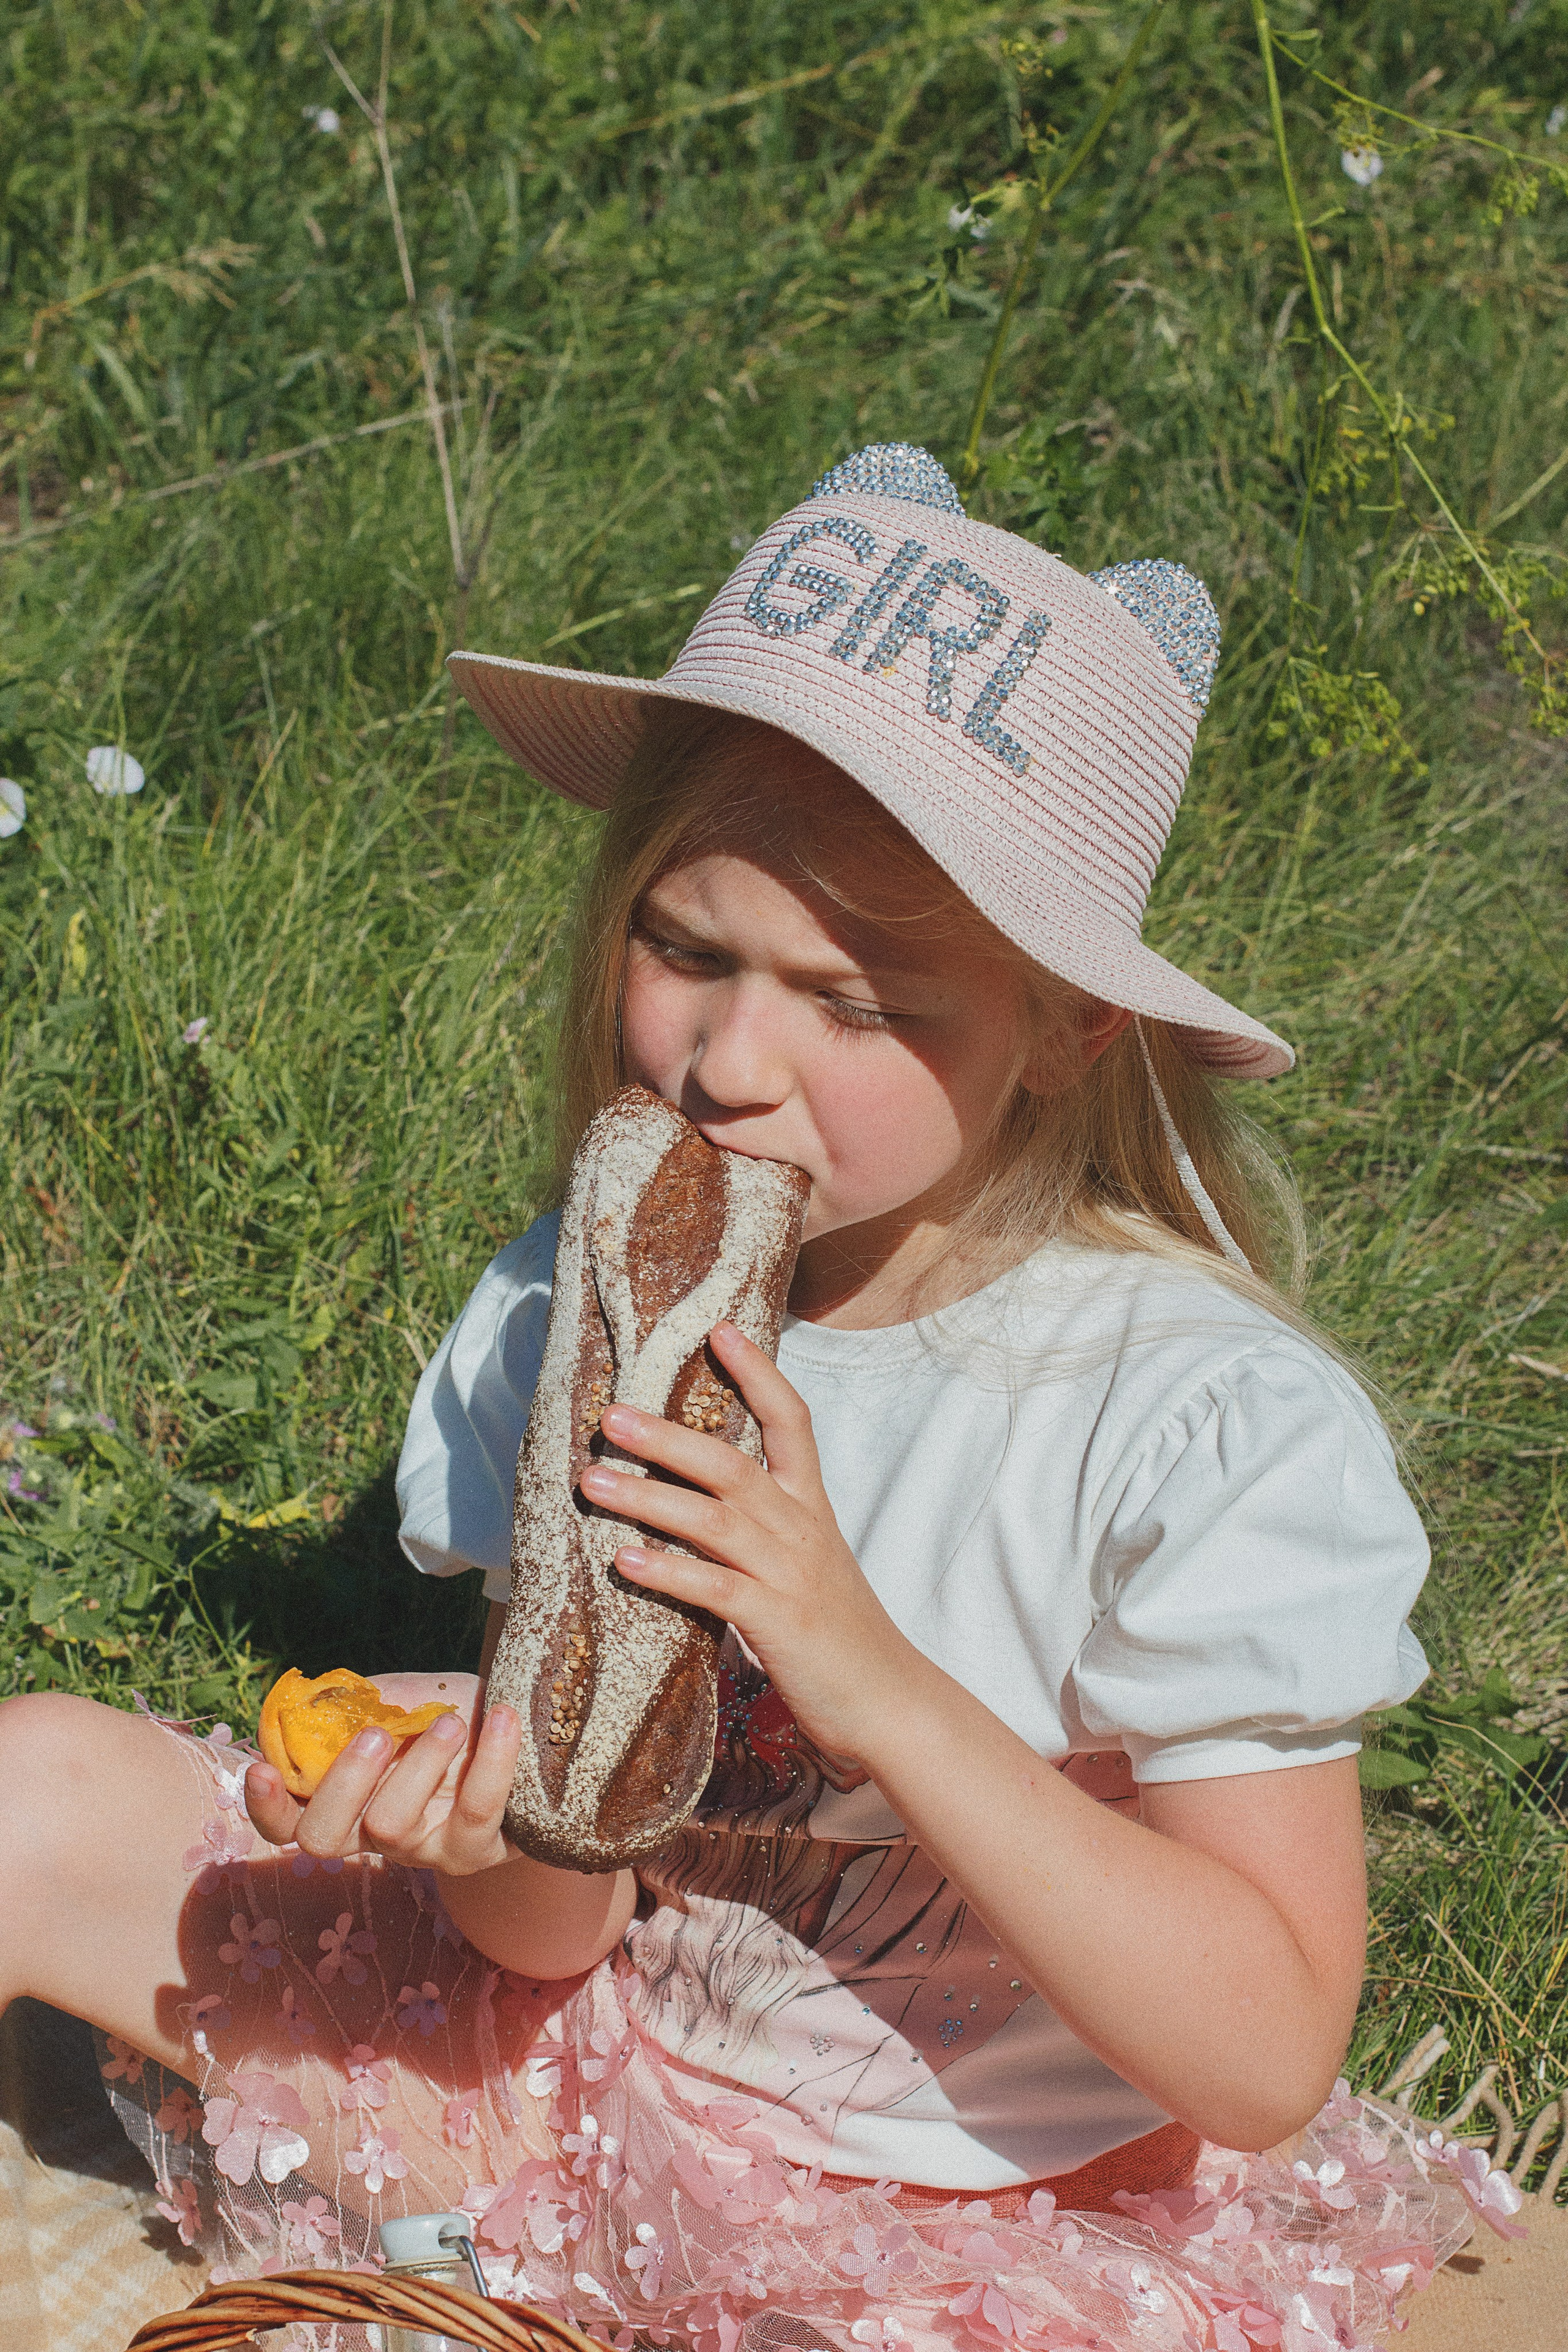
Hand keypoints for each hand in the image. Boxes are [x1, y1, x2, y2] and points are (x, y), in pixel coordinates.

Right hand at [244, 1672, 524, 1877]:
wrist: (524, 1731)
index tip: (260, 1767)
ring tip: (451, 1721)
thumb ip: (363, 1701)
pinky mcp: (476, 1851)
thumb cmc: (450, 1713)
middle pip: (323, 1837)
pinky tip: (502, 1719)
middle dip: (342, 1783)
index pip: (286, 1822)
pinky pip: (476, 1814)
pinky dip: (491, 1761)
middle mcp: (374, 1835)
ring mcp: (423, 1851)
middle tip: (376, 1734)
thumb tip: (327, 1698)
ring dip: (419, 1766)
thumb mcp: (404, 1698)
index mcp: (345, 1799)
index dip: (266, 1805)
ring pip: (394, 1826)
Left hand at [582, 1322, 920, 1764]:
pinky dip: (668, 1571)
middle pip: (730, 1464)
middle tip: (610, 1414)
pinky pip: (714, 1588)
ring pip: (713, 1518)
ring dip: (647, 1496)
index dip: (758, 1373)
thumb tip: (698, 1504)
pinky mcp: (777, 1622)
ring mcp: (790, 1573)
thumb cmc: (838, 1635)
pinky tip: (624, 1560)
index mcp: (811, 1508)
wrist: (889, 1700)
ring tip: (592, 1482)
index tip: (719, 1329)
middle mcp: (801, 1528)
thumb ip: (764, 1530)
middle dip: (666, 1436)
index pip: (791, 1421)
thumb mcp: (807, 1564)